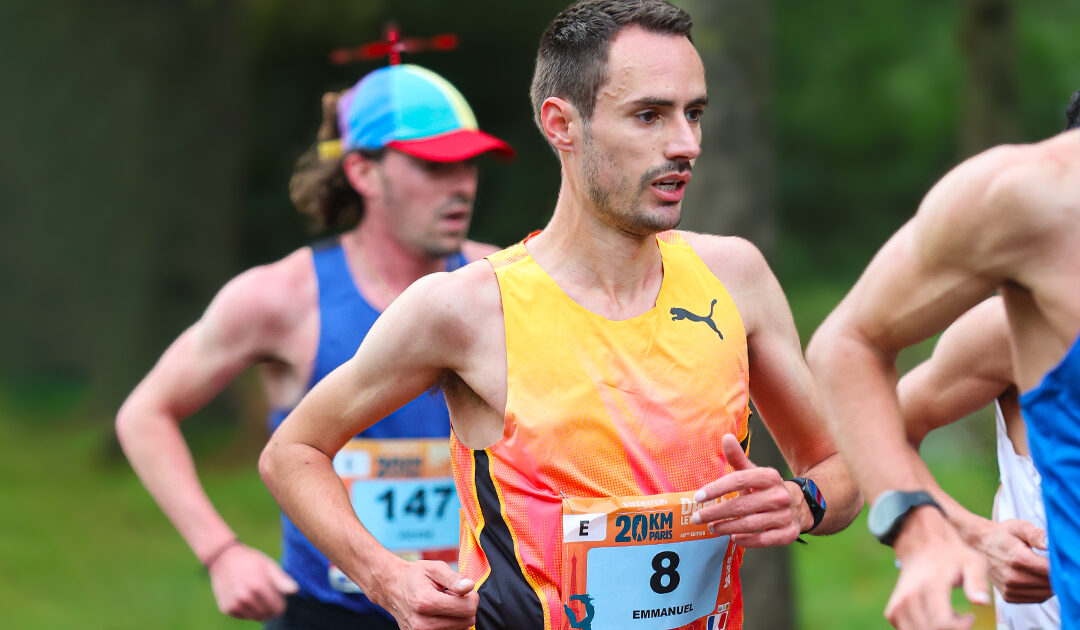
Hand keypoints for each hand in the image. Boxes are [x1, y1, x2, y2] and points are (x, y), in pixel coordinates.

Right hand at [208, 543, 297, 619]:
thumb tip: (295, 591)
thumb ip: (281, 580)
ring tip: (258, 597)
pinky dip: (247, 611)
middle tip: (270, 601)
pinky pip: (243, 616)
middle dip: (271, 610)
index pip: (277, 608)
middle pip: (267, 615)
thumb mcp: (268, 565)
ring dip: (260, 611)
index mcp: (258, 586)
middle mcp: (245, 597)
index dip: (281, 606)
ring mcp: (234, 604)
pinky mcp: (226, 608)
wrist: (223, 558)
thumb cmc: (250, 561)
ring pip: (255, 617)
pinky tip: (245, 598)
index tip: (280, 602)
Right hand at [373, 559, 477, 629]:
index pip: (468, 609)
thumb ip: (454, 578)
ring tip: (445, 604)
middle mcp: (422, 624)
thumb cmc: (415, 576)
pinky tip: (441, 614)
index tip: (462, 589)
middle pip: (466, 623)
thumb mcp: (435, 568)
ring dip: (457, 617)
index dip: (471, 597)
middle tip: (452, 596)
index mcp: (426, 602)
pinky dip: (450, 624)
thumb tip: (470, 587)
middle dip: (464, 607)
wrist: (391, 588)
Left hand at [690, 433, 804, 546]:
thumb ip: (738, 458)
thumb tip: (726, 437)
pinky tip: (734, 538)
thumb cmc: (765, 489)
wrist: (798, 506)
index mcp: (769, 477)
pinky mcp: (788, 533)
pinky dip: (747, 540)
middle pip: (741, 505)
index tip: (698, 497)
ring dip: (727, 528)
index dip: (716, 488)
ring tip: (712, 527)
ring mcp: (785, 516)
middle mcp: (779, 496)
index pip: (739, 480)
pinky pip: (764, 540)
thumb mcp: (753, 472)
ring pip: (750, 524)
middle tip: (698, 517)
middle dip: (716, 512)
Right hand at [886, 508, 989, 629]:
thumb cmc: (951, 557)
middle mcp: (909, 596)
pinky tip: (932, 618)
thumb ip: (978, 582)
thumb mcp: (972, 562)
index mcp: (929, 585)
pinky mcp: (892, 611)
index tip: (970, 617)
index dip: (961, 627)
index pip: (943, 623)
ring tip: (946, 615)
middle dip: (951, 629)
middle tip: (959, 616)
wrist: (921, 545)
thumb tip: (982, 603)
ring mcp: (898, 604)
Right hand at [968, 518, 1051, 602]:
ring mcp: (1009, 588)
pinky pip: (1037, 598)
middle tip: (1048, 561)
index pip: (1049, 570)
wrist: (979, 544)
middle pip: (1049, 583)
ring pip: (1045, 593)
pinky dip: (1041, 590)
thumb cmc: (1003, 534)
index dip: (1057, 565)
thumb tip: (1048, 544)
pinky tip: (1035, 578)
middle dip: (1055, 574)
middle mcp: (1012, 577)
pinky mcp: (1009, 597)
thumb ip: (1034, 534)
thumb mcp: (1018, 527)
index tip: (1054, 557)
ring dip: (1049, 583)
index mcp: (1016, 557)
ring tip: (1041, 569)